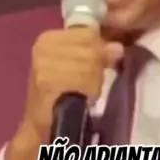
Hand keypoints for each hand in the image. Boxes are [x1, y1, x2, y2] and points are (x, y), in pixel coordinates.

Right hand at [5, 27, 122, 159]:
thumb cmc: (61, 94)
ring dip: (93, 81)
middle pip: (91, 47)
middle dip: (95, 67)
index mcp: (48, 38)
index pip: (88, 32)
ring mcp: (43, 65)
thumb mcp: (79, 66)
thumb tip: (117, 48)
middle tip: (86, 84)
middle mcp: (43, 47)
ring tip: (83, 92)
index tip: (90, 67)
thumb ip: (97, 52)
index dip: (97, 50)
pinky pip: (83, 80)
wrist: (42, 127)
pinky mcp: (47, 83)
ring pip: (89, 64)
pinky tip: (82, 98)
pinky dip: (88, 90)